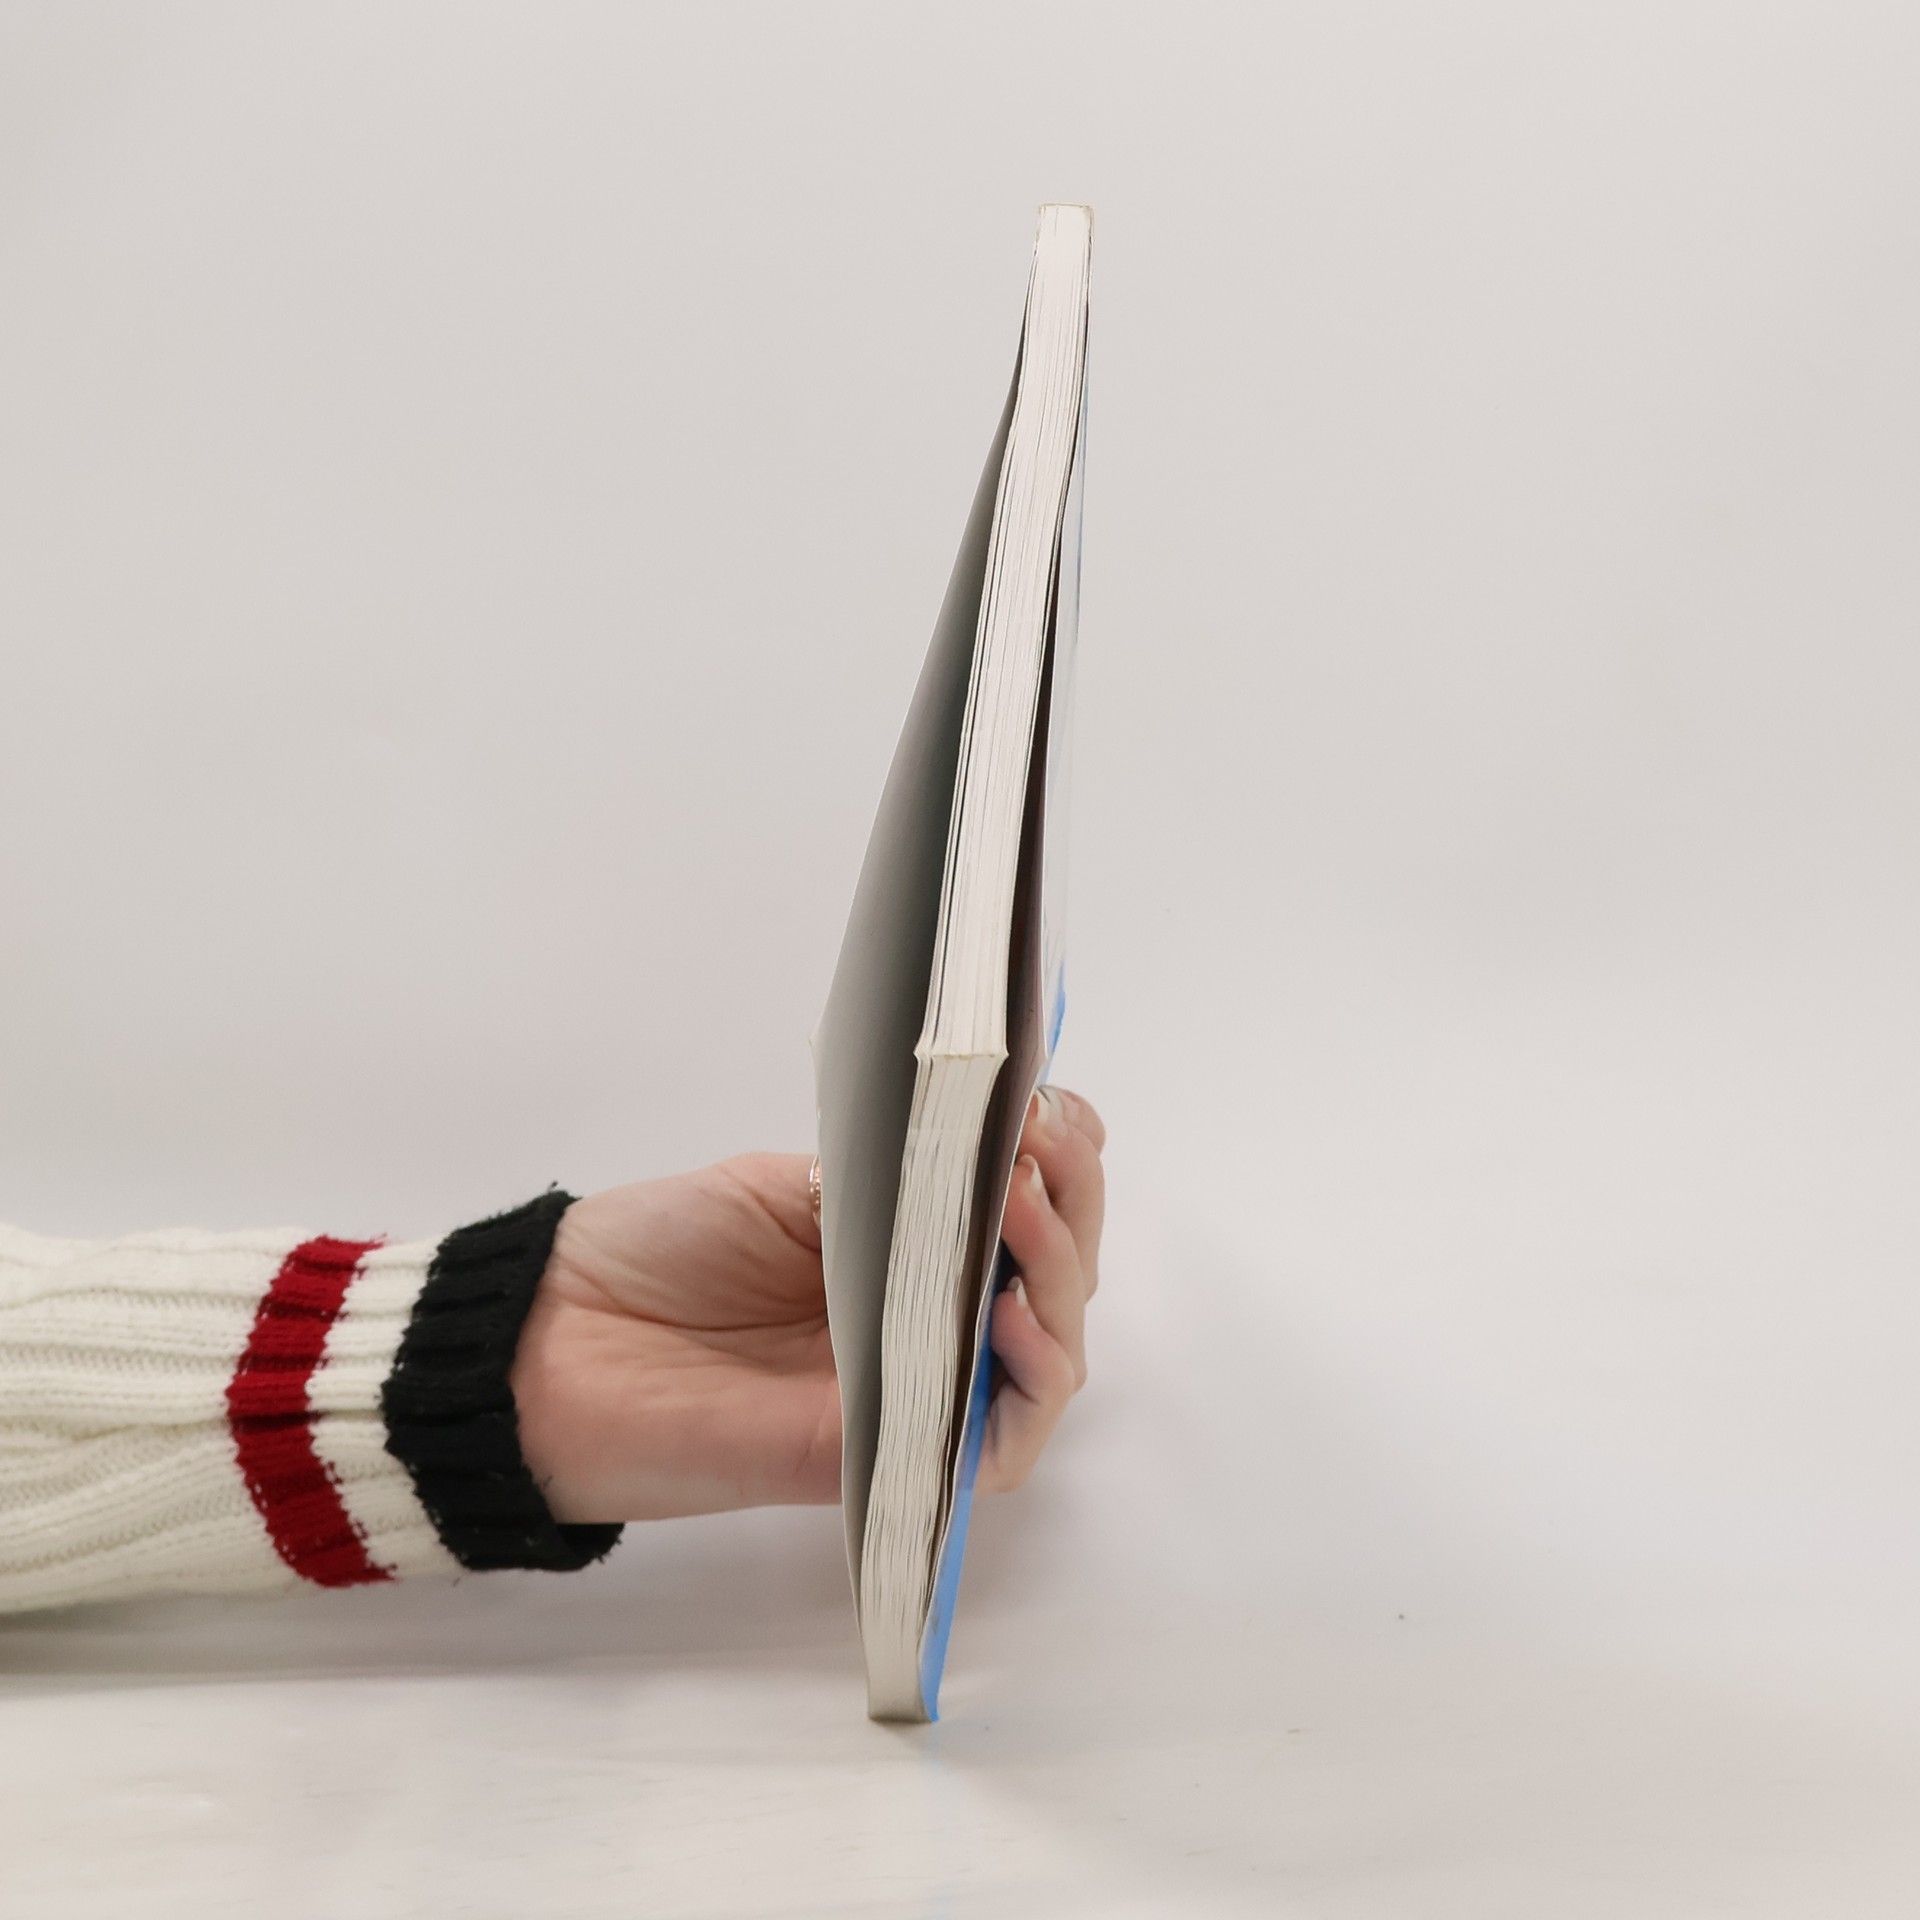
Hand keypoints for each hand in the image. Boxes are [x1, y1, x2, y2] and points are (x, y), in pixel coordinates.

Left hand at [510, 1087, 1106, 1523]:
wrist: (560, 1343)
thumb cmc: (659, 1251)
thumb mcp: (785, 1185)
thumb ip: (891, 1181)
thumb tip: (987, 1151)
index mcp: (907, 1246)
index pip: (1022, 1207)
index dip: (1058, 1154)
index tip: (1043, 1101)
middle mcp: (929, 1318)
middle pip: (1055, 1275)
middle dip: (1071, 1200)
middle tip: (1040, 1143)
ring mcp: (920, 1388)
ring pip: (1048, 1352)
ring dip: (1059, 1276)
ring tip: (1023, 1209)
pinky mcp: (896, 1455)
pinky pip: (1003, 1436)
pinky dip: (1033, 1379)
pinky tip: (1013, 1316)